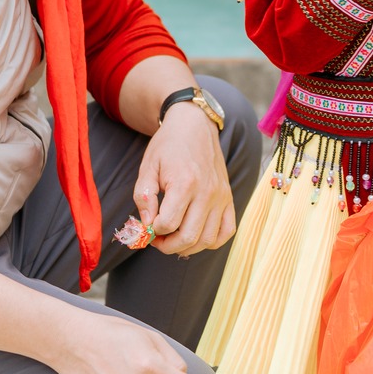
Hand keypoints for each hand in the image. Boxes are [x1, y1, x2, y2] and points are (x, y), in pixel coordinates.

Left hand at [133, 104, 236, 256]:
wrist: (194, 126)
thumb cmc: (168, 146)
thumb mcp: (148, 166)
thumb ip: (144, 196)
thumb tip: (147, 224)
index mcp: (184, 183)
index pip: (167, 224)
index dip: (153, 231)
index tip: (147, 226)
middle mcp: (207, 193)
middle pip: (189, 237)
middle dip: (168, 246)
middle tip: (157, 239)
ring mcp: (221, 197)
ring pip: (208, 240)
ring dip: (188, 247)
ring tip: (174, 238)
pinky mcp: (228, 199)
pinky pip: (227, 231)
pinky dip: (212, 241)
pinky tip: (197, 235)